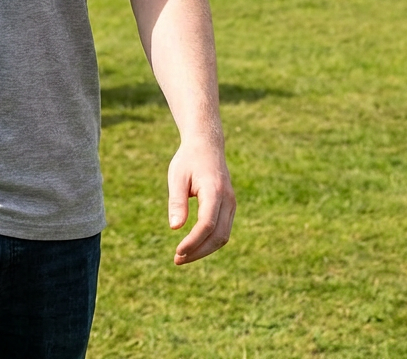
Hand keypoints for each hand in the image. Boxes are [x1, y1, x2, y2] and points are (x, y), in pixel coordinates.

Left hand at [168, 138, 235, 265]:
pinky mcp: (230, 207)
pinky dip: (210, 242)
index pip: (207, 223)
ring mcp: (231, 204)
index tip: (178, 251)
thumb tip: (175, 228)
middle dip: (198, 251)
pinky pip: (223, 230)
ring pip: (223, 236)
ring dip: (204, 249)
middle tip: (177, 259)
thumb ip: (177, 201)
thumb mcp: (177, 176)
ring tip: (183, 256)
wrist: (207, 145)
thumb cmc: (188, 160)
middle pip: (218, 235)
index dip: (194, 241)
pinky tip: (194, 245)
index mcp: (214, 190)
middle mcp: (227, 199)